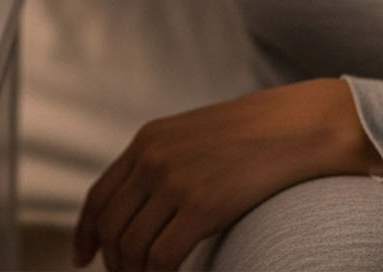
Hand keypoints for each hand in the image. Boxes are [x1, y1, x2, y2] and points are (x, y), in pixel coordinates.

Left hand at [73, 78, 382, 271]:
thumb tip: (142, 207)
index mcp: (147, 141)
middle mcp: (153, 159)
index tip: (83, 258)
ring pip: (133, 248)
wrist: (299, 125)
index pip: (98, 197)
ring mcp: (175, 181)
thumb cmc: (255, 136)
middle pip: (112, 227)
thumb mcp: (193, 138)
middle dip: (113, 263)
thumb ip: (162, 163)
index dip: (85, 233)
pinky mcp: (202, 206)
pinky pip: (162, 258)